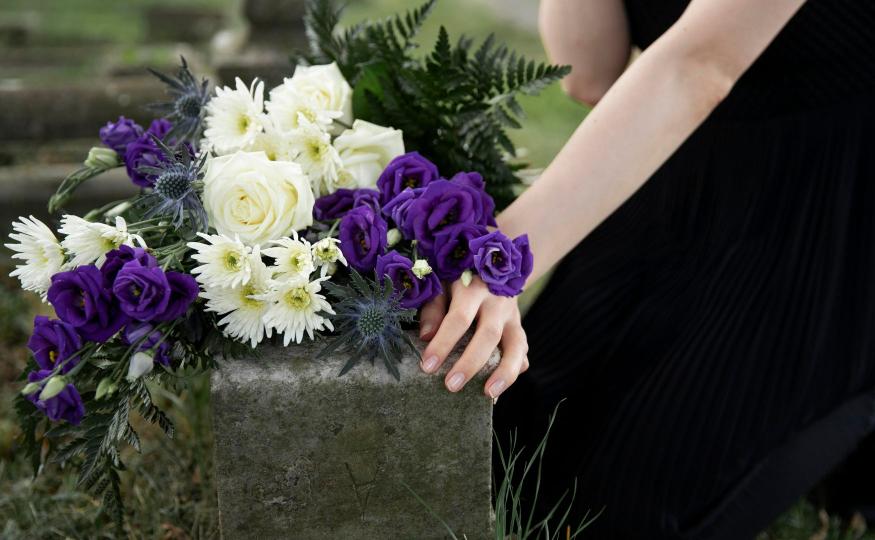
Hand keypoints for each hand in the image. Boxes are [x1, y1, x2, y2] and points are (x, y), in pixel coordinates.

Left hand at [418, 276, 528, 397]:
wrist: (494, 263)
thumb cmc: (457, 278)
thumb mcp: (441, 284)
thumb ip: (433, 308)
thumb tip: (425, 337)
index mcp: (473, 287)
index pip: (458, 318)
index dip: (443, 343)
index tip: (428, 366)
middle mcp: (497, 302)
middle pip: (488, 335)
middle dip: (470, 363)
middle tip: (451, 386)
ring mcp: (513, 315)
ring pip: (516, 345)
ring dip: (504, 372)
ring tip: (489, 394)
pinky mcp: (519, 327)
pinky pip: (522, 351)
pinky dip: (514, 370)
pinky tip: (499, 387)